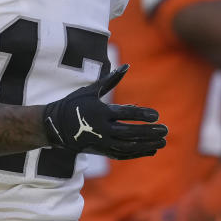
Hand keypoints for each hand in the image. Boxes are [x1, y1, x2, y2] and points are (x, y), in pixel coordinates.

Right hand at [43, 64, 166, 158]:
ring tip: (163, 142)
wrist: (55, 127)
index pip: (124, 114)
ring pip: (128, 146)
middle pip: (129, 133)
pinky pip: (122, 154)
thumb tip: (126, 65)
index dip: (141, 115)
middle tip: (165, 130)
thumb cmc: (75, 104)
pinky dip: (137, 153)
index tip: (156, 115)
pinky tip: (151, 150)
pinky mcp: (101, 151)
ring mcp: (101, 142)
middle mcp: (101, 129)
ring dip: (147, 145)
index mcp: (99, 112)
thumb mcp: (91, 90)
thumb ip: (111, 79)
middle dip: (148, 132)